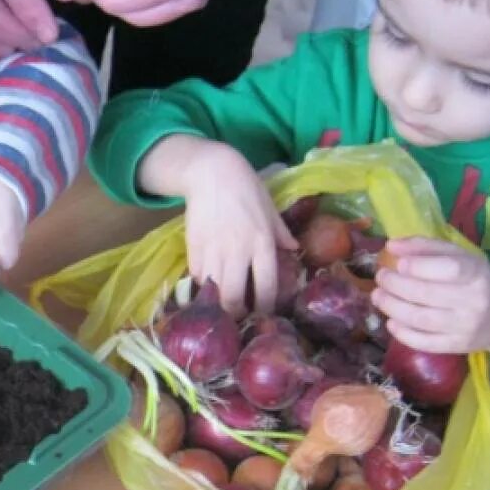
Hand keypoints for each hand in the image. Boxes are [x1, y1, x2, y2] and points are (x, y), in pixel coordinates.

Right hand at [139, 136, 295, 315]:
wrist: (212, 173)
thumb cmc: (247, 188)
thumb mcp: (270, 209)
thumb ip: (281, 233)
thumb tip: (295, 250)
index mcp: (262, 243)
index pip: (265, 286)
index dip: (265, 307)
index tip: (264, 314)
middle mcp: (238, 251)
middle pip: (234, 297)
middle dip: (236, 313)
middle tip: (239, 317)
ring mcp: (213, 251)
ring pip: (214, 291)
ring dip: (218, 303)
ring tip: (223, 307)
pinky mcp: (194, 247)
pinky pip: (197, 277)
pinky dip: (203, 285)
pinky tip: (208, 286)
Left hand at [371, 237, 489, 355]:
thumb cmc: (473, 281)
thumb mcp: (459, 257)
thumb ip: (426, 248)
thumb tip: (391, 245)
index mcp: (476, 273)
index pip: (449, 269)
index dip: (419, 266)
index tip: (398, 263)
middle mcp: (473, 301)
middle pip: (426, 294)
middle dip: (395, 285)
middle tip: (380, 277)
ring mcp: (465, 326)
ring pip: (420, 319)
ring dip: (391, 307)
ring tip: (377, 296)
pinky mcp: (456, 346)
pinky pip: (423, 342)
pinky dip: (401, 333)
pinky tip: (390, 322)